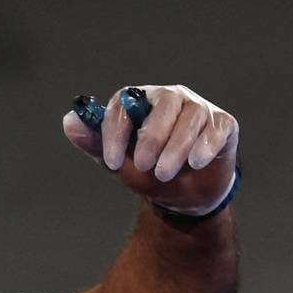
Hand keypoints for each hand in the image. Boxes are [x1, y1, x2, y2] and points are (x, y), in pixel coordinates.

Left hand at [63, 84, 238, 216]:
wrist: (183, 194)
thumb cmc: (147, 171)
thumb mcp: (117, 161)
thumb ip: (94, 142)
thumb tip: (70, 122)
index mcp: (138, 101)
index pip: (123, 104)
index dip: (115, 132)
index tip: (110, 162)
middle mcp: (169, 97)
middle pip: (164, 104)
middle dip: (151, 138)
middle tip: (143, 166)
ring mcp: (198, 108)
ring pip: (190, 117)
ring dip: (176, 148)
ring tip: (164, 174)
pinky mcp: (223, 122)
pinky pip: (215, 127)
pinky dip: (204, 145)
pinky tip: (195, 163)